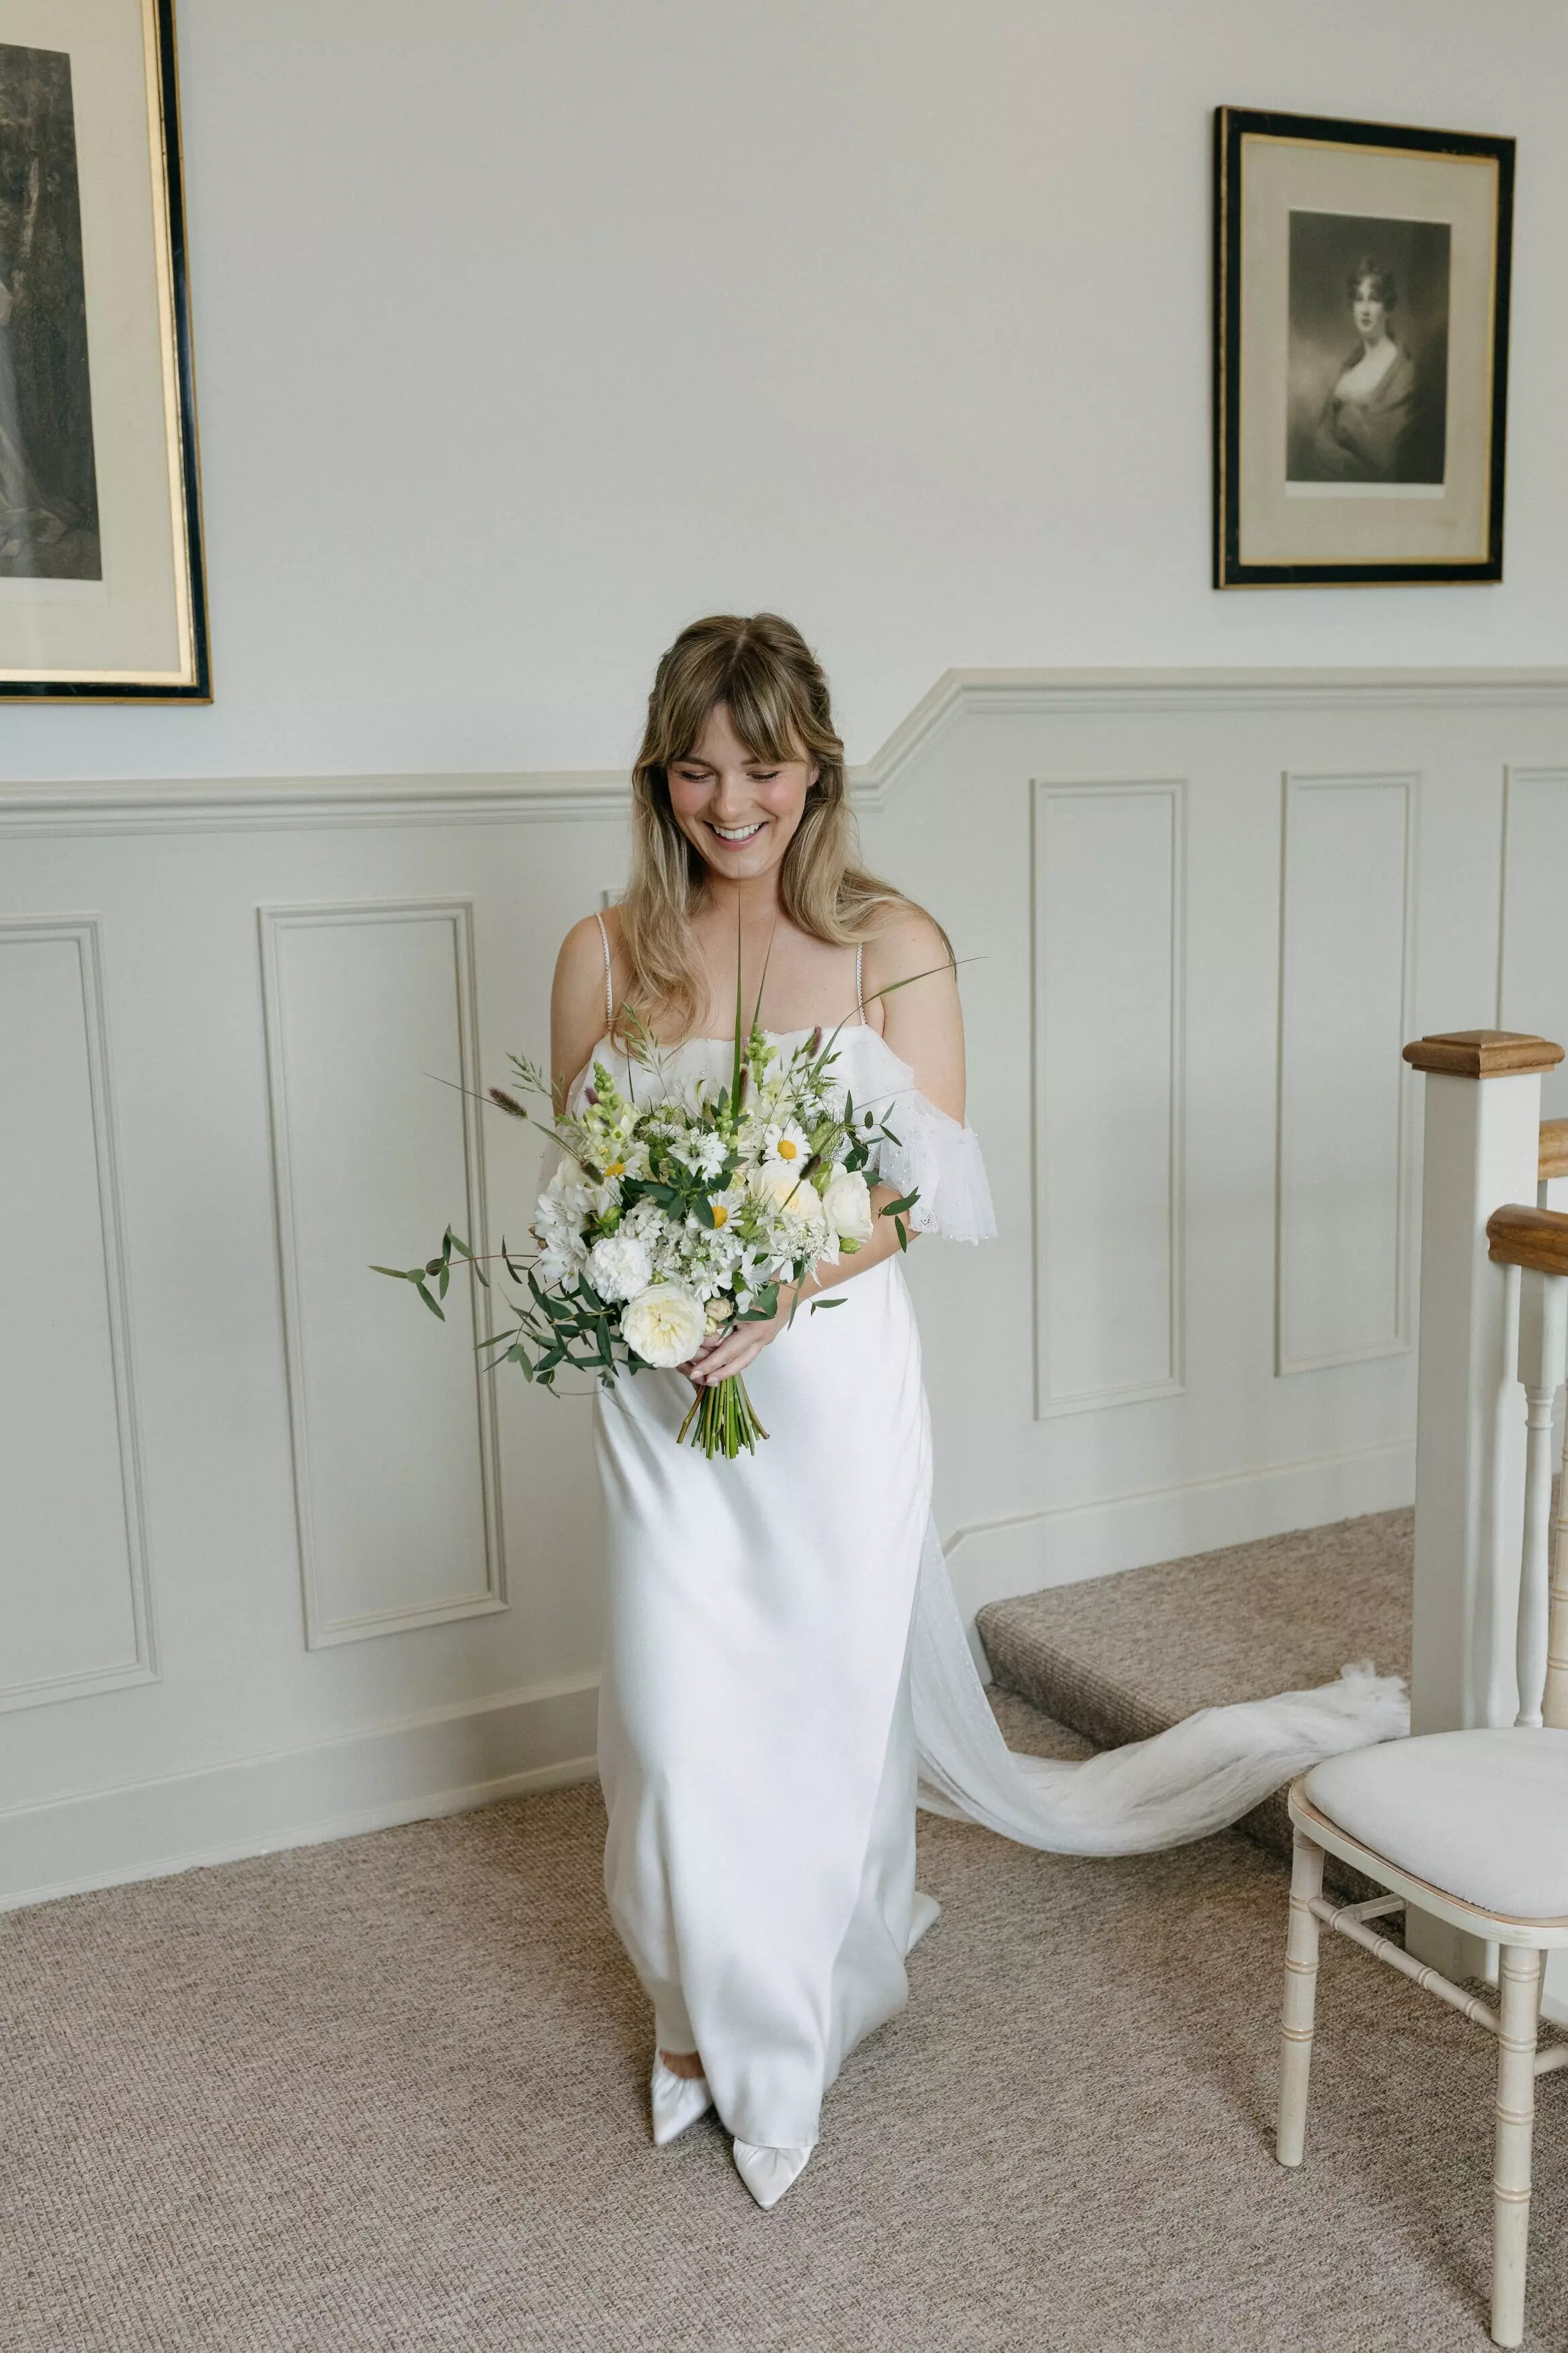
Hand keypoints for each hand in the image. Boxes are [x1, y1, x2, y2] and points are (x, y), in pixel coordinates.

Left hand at [676, 1289, 802, 1386]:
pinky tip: (726, 1362)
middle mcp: (760, 1336)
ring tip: (711, 1378)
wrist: (795, 1285)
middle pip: (737, 1359)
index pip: (727, 1348)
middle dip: (717, 1371)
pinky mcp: (767, 1336)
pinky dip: (736, 1359)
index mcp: (753, 1327)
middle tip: (699, 1378)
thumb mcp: (740, 1296)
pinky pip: (749, 1352)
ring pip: (745, 1359)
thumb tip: (703, 1331)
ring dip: (728, 1370)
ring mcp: (765, 1338)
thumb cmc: (767, 1284)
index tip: (694, 1369)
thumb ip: (722, 1313)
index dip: (711, 1360)